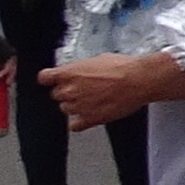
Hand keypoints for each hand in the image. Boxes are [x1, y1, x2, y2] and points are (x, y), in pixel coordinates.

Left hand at [44, 52, 184, 132]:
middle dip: (68, 92)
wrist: (140, 80)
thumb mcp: (98, 59)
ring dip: (75, 106)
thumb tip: (80, 71)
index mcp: (68, 73)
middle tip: (84, 89)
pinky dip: (81, 121)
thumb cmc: (124, 67)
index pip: (44, 78)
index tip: (53, 80)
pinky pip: (75, 125)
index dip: (50, 79)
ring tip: (93, 100)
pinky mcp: (89, 119)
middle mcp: (69, 90)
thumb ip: (82, 68)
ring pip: (65, 109)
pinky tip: (90, 115)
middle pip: (56, 94)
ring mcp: (78, 106)